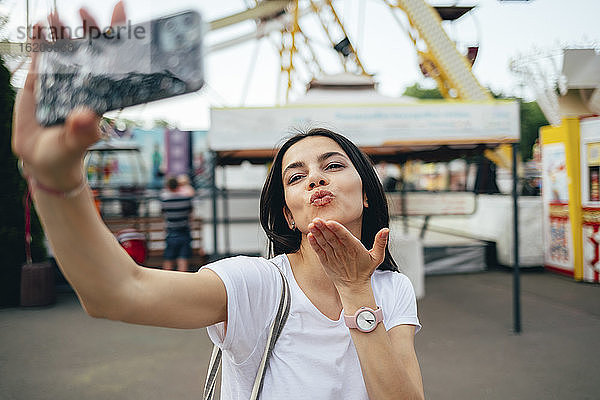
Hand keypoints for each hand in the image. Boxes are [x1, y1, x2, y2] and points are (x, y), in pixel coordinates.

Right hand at [11, 2, 125, 190]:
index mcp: (100, 93)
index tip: (122, 9)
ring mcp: (60, 79)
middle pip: (91, 48)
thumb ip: (81, 133)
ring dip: (64, 30)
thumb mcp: (75, 144)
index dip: (121, 35)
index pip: (115, 60)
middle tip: (85, 12)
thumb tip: (86, 117)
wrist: (42, 160)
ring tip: (60, 16)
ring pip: (65, 48)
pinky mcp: (38, 81)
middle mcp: (83, 82)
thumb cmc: (67, 153)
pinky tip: (41, 25)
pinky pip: (41, 55)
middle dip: (90, 27)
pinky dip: (41, 40)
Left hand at [307, 218, 388, 293]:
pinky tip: (310, 236)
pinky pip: (319, 251)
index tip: (330, 222)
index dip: (337, 229)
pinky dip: (314, 244)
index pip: (344, 237)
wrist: (354, 287)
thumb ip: (381, 242)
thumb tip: (386, 229)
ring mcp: (333, 257)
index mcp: (354, 249)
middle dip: (323, 228)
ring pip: (324, 243)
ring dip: (317, 234)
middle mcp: (342, 252)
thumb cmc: (365, 269)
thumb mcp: (377, 257)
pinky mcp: (326, 262)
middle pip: (332, 238)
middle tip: (316, 219)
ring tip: (312, 225)